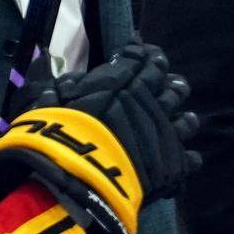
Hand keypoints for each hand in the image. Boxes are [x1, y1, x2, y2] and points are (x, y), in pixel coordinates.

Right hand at [0, 41, 198, 233]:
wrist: (74, 181)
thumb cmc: (53, 138)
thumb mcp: (44, 103)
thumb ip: (56, 85)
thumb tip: (55, 69)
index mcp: (120, 83)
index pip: (140, 59)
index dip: (142, 54)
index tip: (141, 52)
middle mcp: (148, 103)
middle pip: (171, 86)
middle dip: (168, 83)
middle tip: (163, 84)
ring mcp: (164, 135)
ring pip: (187, 120)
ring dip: (182, 118)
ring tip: (179, 119)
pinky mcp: (172, 167)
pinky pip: (190, 159)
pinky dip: (186, 158)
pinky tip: (181, 158)